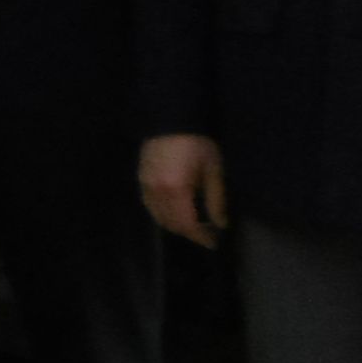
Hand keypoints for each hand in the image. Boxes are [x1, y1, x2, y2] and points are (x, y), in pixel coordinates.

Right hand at [139, 133, 228, 248]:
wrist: (172, 120)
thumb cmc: (197, 144)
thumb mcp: (213, 170)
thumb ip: (216, 199)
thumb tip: (221, 224)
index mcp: (176, 190)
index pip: (187, 224)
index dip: (201, 237)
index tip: (214, 242)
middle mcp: (157, 192)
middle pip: (171, 224)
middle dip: (189, 233)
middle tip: (206, 233)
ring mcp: (145, 186)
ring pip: (158, 217)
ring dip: (176, 225)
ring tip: (193, 224)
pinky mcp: (141, 180)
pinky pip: (150, 206)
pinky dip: (163, 214)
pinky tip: (176, 211)